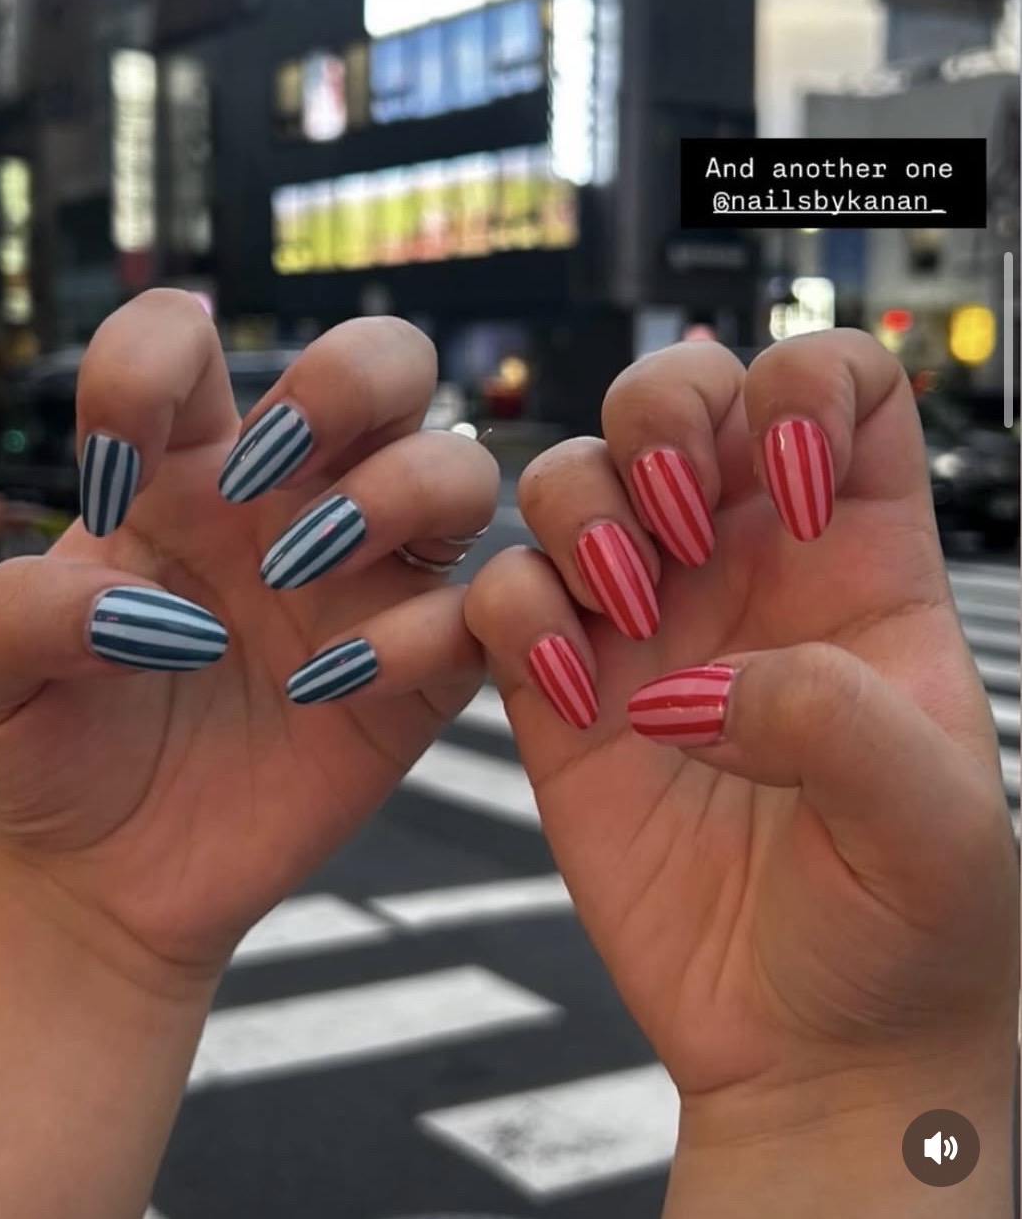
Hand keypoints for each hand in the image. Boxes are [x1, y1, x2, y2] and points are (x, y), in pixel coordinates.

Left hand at [0, 291, 496, 983]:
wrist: (101, 880)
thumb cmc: (47, 751)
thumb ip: (20, 611)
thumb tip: (147, 608)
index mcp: (182, 468)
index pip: (188, 340)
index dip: (152, 363)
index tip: (109, 475)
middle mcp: (292, 503)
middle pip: (387, 359)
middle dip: (349, 377)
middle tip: (268, 469)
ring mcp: (364, 583)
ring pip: (460, 467)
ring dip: (396, 494)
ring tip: (298, 576)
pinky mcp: (416, 678)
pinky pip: (477, 615)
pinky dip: (422, 633)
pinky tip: (328, 689)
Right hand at [466, 334, 1016, 1183]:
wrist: (810, 1047)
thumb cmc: (906, 928)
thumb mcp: (930, 820)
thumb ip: (834, 720)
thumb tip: (694, 687)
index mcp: (859, 559)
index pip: (838, 387)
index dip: (807, 390)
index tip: (793, 488)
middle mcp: (744, 568)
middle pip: (682, 392)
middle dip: (663, 410)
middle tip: (681, 517)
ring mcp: (646, 623)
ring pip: (576, 475)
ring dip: (584, 511)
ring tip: (627, 610)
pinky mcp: (560, 693)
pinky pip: (504, 595)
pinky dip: (515, 614)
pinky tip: (571, 693)